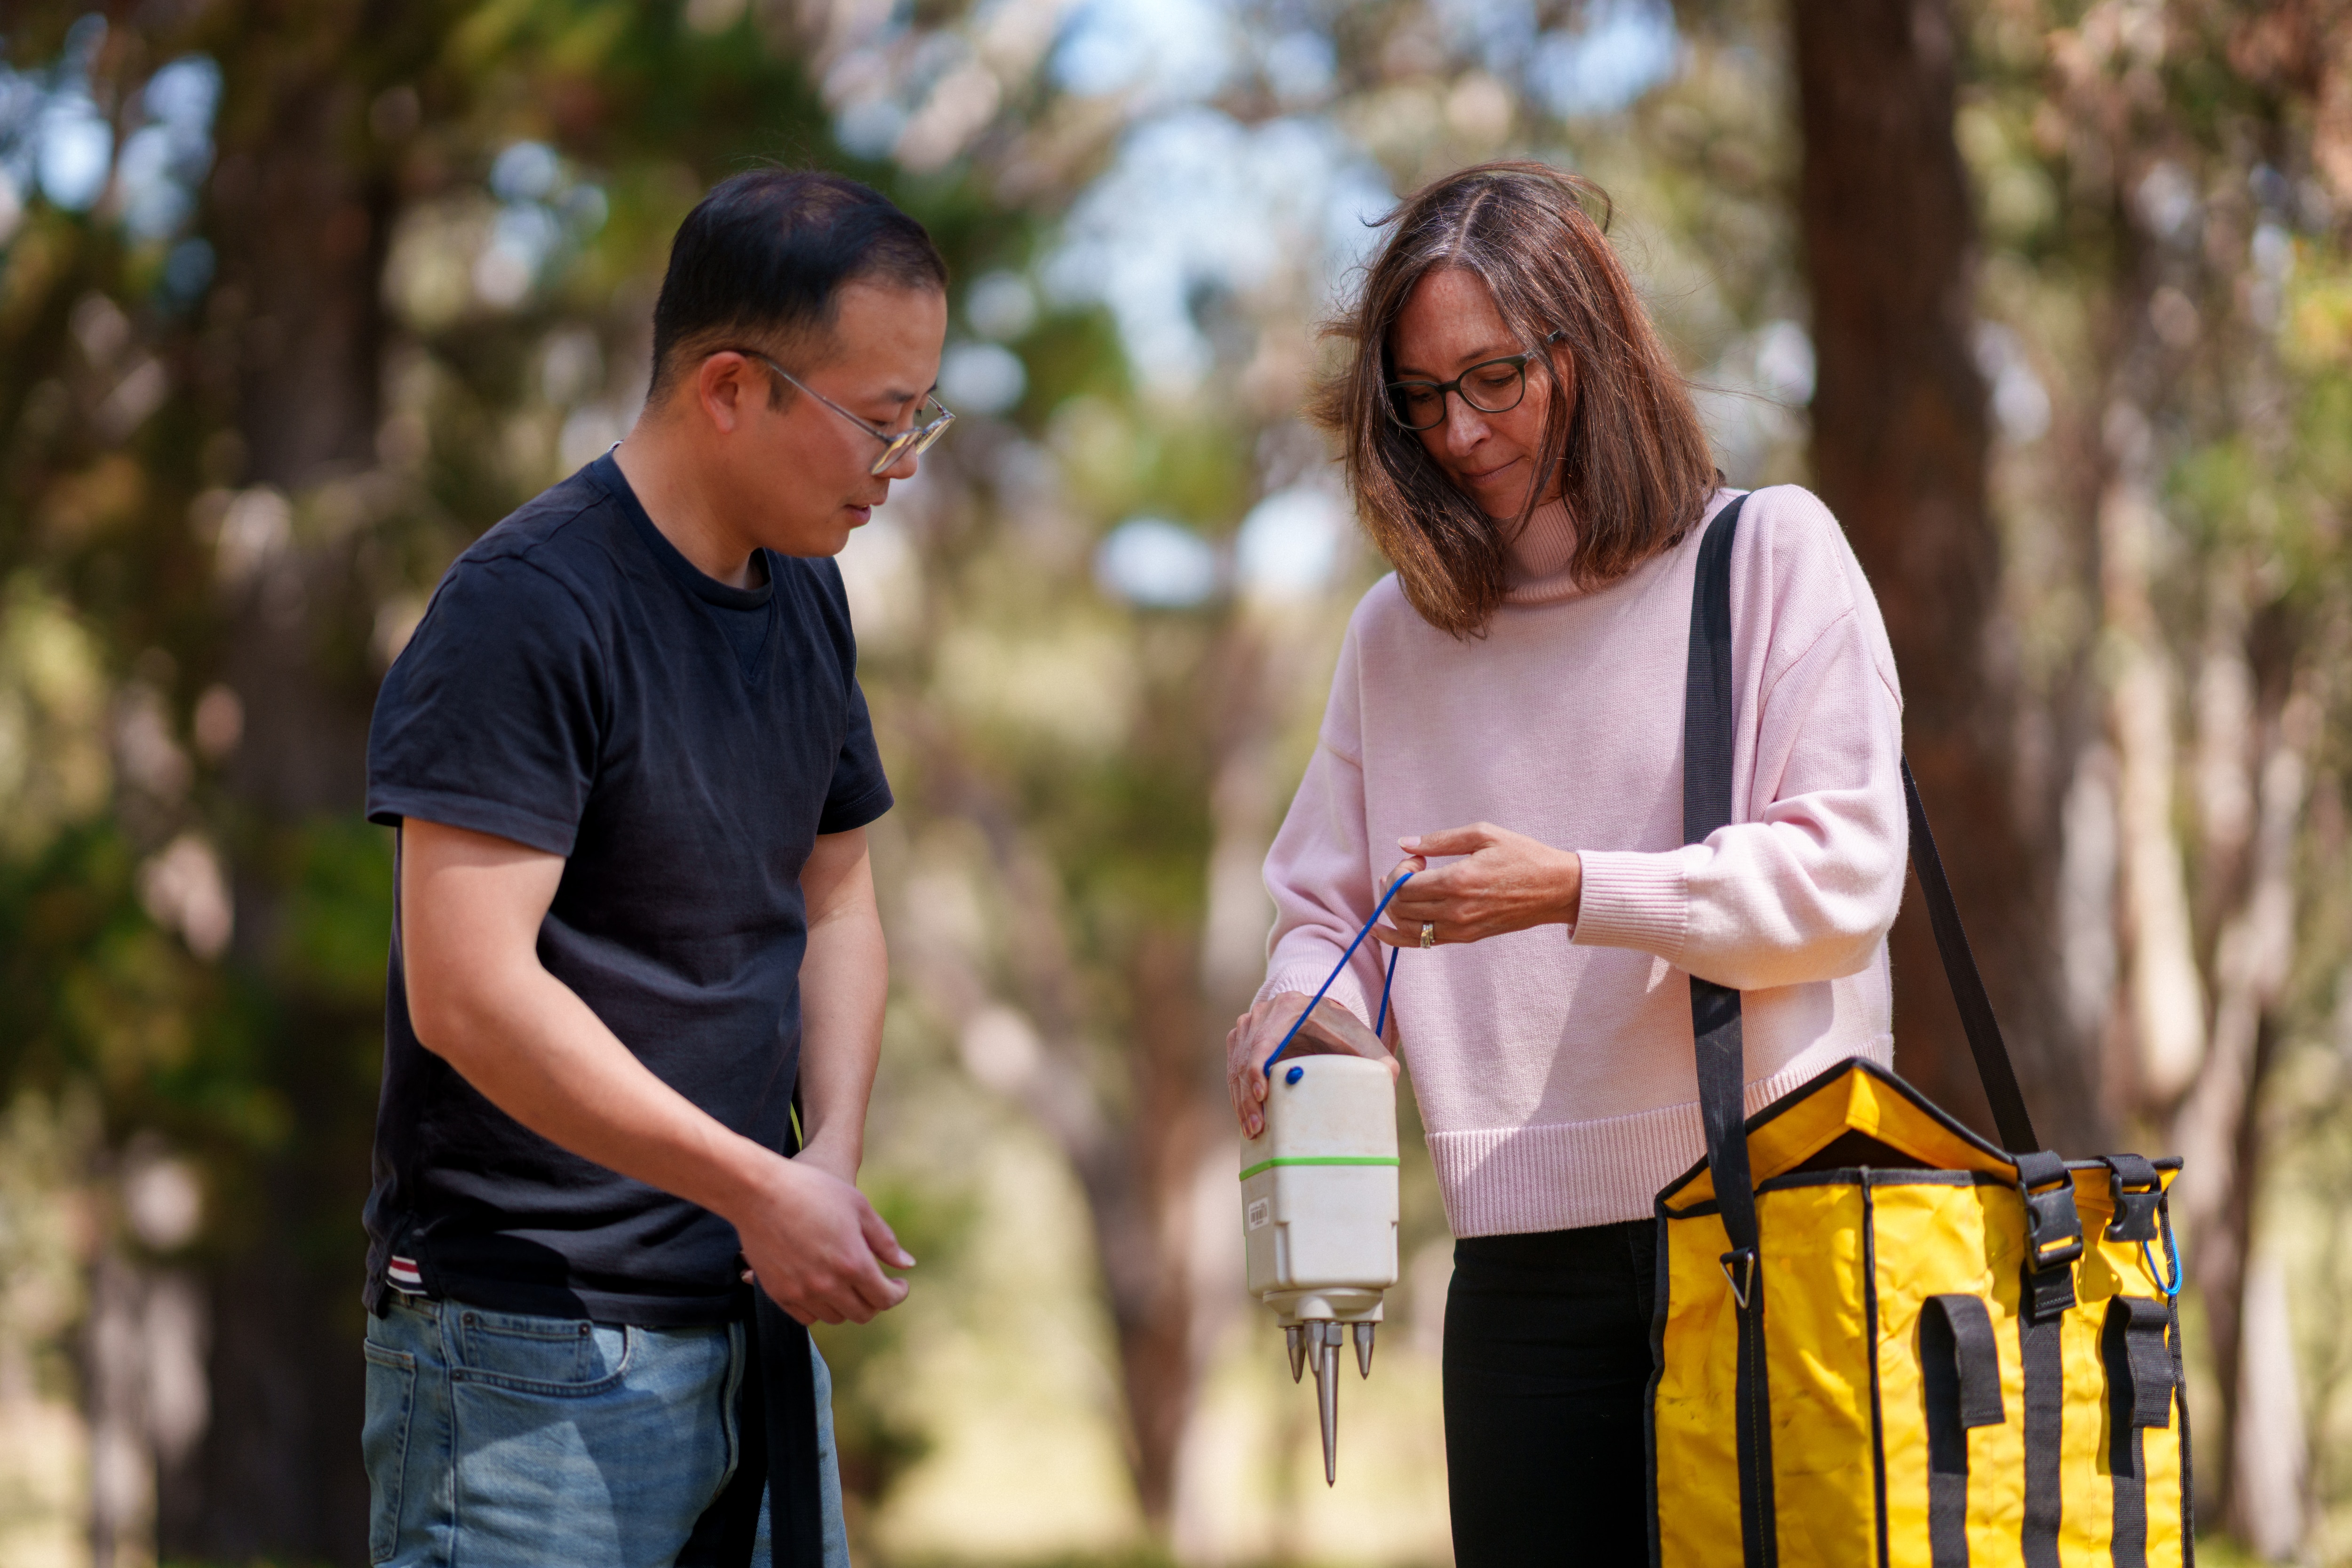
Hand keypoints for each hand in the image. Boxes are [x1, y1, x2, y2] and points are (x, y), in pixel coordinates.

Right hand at [728, 1154, 914, 1325]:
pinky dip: (819, 1308)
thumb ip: (885, 1241)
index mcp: (854, 1263)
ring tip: (848, 1284)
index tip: (898, 1284)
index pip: (885, 1298)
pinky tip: (823, 1288)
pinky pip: (806, 1317)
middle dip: (875, 1301)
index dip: (897, 1293)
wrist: (759, 1192)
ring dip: (847, 1305)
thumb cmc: (813, 1191)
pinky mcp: (778, 1294)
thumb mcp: (858, 1207)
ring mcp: (802, 1293)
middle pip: (862, 1313)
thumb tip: (907, 1265)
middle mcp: (829, 1285)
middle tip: (876, 1285)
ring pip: (835, 1317)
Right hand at [1226, 991, 1396, 1138]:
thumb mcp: (1366, 1046)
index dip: (1257, 1068)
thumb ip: (1380, 1063)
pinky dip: (1238, 1095)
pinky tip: (1248, 1119)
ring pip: (1235, 1067)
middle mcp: (1264, 1012)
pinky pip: (1233, 1070)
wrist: (1326, 1019)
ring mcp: (1249, 1025)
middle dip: (1248, 1097)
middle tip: (1258, 1128)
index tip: (1263, 1097)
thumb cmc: (1346, 1035)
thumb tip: (1390, 1081)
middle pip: (1245, 1058)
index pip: (1264, 1040)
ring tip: (1253, 1131)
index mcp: (1290, 1008)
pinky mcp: (1241, 1040)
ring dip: (1240, 1101)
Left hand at [1374, 823, 1580, 948]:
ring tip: (1404, 890)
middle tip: (1413, 870)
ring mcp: (1461, 929)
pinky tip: (1383, 929)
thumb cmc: (1523, 856)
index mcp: (1457, 881)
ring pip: (1407, 928)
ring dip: (1394, 909)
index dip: (1399, 870)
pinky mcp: (1466, 938)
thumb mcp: (1483, 834)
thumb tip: (1405, 842)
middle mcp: (1455, 910)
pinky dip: (1399, 937)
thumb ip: (1440, 840)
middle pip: (1400, 907)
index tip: (1418, 859)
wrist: (1556, 890)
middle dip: (1394, 887)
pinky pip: (1423, 943)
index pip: (1403, 886)